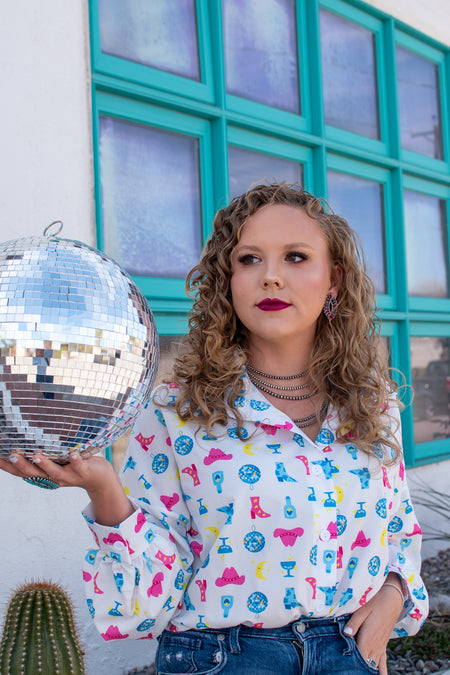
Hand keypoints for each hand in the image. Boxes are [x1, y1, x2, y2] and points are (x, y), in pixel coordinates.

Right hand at [0, 452, 133, 525]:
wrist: (99, 479)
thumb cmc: (73, 466)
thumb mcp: (54, 462)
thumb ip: (40, 456)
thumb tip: (24, 440)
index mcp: (43, 475)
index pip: (21, 473)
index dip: (7, 467)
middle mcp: (53, 478)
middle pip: (35, 474)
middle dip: (22, 465)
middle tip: (12, 455)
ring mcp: (69, 476)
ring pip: (54, 472)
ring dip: (45, 464)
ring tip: (36, 455)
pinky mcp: (83, 471)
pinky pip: (79, 466)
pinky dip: (75, 460)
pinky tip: (72, 453)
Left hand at [343, 576, 403, 674]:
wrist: (392, 599)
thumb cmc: (375, 602)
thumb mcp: (362, 609)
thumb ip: (354, 623)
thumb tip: (345, 634)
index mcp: (368, 639)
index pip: (359, 659)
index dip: (351, 664)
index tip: (343, 667)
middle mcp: (375, 646)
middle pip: (365, 664)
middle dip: (357, 668)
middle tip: (346, 670)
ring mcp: (380, 647)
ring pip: (373, 665)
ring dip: (366, 670)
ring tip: (358, 672)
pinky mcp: (383, 645)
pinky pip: (383, 663)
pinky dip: (380, 671)